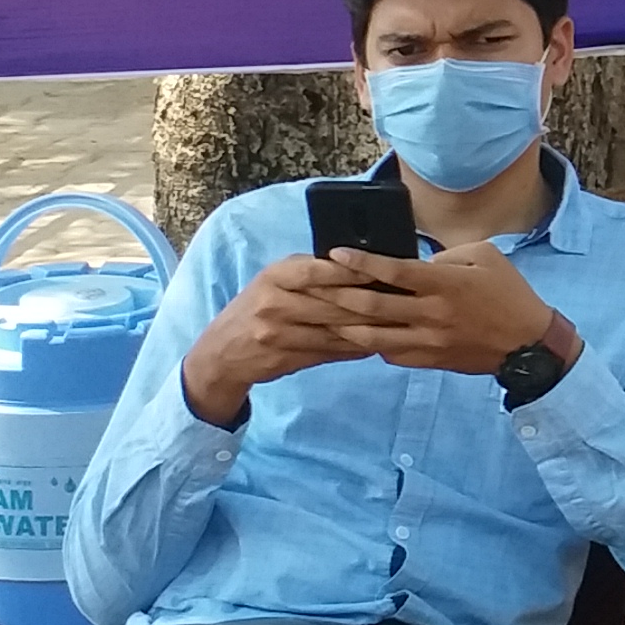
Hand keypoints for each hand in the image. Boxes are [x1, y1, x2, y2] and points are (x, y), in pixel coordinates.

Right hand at [180, 255, 382, 425]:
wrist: (221, 352)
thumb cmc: (257, 307)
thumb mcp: (274, 281)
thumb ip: (309, 273)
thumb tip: (361, 267)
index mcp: (275, 276)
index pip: (317, 269)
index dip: (352, 270)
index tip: (384, 269)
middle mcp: (275, 302)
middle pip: (333, 302)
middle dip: (371, 301)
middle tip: (404, 299)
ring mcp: (279, 333)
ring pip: (335, 329)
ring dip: (370, 327)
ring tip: (400, 322)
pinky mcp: (286, 357)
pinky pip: (329, 351)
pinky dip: (355, 347)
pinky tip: (377, 343)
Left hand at [326, 242, 571, 377]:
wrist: (528, 343)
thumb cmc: (509, 293)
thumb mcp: (485, 256)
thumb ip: (445, 257)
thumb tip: (415, 263)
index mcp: (445, 284)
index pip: (394, 271)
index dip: (361, 262)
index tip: (335, 254)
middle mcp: (431, 314)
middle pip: (374, 306)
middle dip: (338, 295)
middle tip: (312, 286)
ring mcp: (428, 341)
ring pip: (374, 336)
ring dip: (344, 325)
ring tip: (321, 315)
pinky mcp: (429, 360)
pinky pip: (390, 354)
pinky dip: (369, 344)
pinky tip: (356, 335)